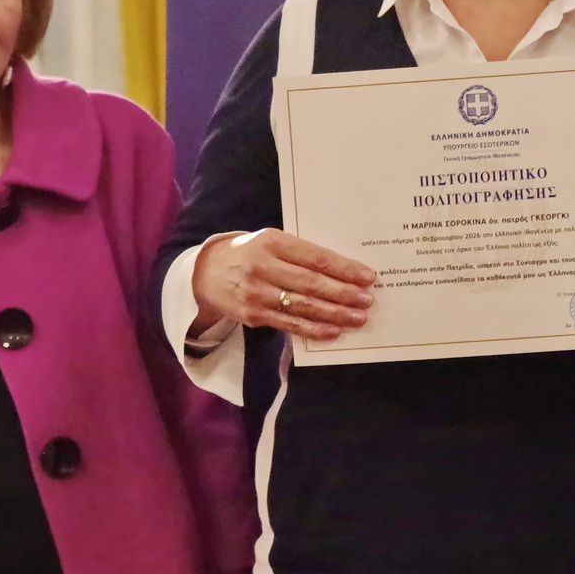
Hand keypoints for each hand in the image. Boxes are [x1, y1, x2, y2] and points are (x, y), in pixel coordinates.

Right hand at [192, 229, 374, 342]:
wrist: (207, 272)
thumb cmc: (251, 253)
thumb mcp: (271, 241)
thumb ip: (301, 253)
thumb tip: (345, 271)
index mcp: (272, 241)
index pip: (315, 257)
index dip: (344, 268)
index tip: (368, 276)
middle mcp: (263, 266)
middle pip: (311, 283)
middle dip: (343, 294)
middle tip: (367, 300)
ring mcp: (256, 293)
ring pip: (303, 306)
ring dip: (334, 314)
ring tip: (358, 318)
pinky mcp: (253, 315)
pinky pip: (289, 324)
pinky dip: (313, 329)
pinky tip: (333, 331)